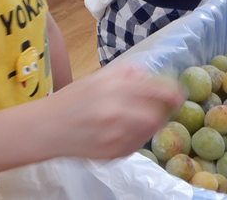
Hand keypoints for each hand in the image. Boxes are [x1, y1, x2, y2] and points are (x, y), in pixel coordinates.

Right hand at [50, 62, 185, 159]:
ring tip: (142, 117)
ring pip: (149, 131)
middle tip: (163, 107)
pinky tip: (128, 129)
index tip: (180, 93)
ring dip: (152, 124)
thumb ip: (124, 72)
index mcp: (112, 90)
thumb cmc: (71, 100)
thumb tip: (148, 73)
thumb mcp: (96, 77)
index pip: (154, 90)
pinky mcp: (112, 154)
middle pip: (156, 114)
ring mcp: (115, 137)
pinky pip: (137, 145)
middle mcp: (115, 114)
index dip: (171, 92)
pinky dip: (139, 136)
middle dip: (163, 110)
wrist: (46, 128)